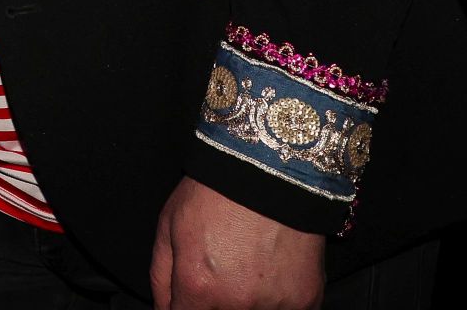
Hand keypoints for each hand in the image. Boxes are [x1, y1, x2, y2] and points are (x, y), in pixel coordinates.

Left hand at [151, 176, 322, 309]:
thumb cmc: (215, 193)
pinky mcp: (306, 300)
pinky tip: (271, 273)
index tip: (193, 296)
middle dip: (216, 302)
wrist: (270, 170)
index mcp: (199, 287)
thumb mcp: (168, 227)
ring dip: (247, 303)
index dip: (184, 307)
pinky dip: (276, 300)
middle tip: (222, 274)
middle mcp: (238, 303)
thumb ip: (161, 278)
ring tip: (248, 270)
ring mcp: (275, 305)